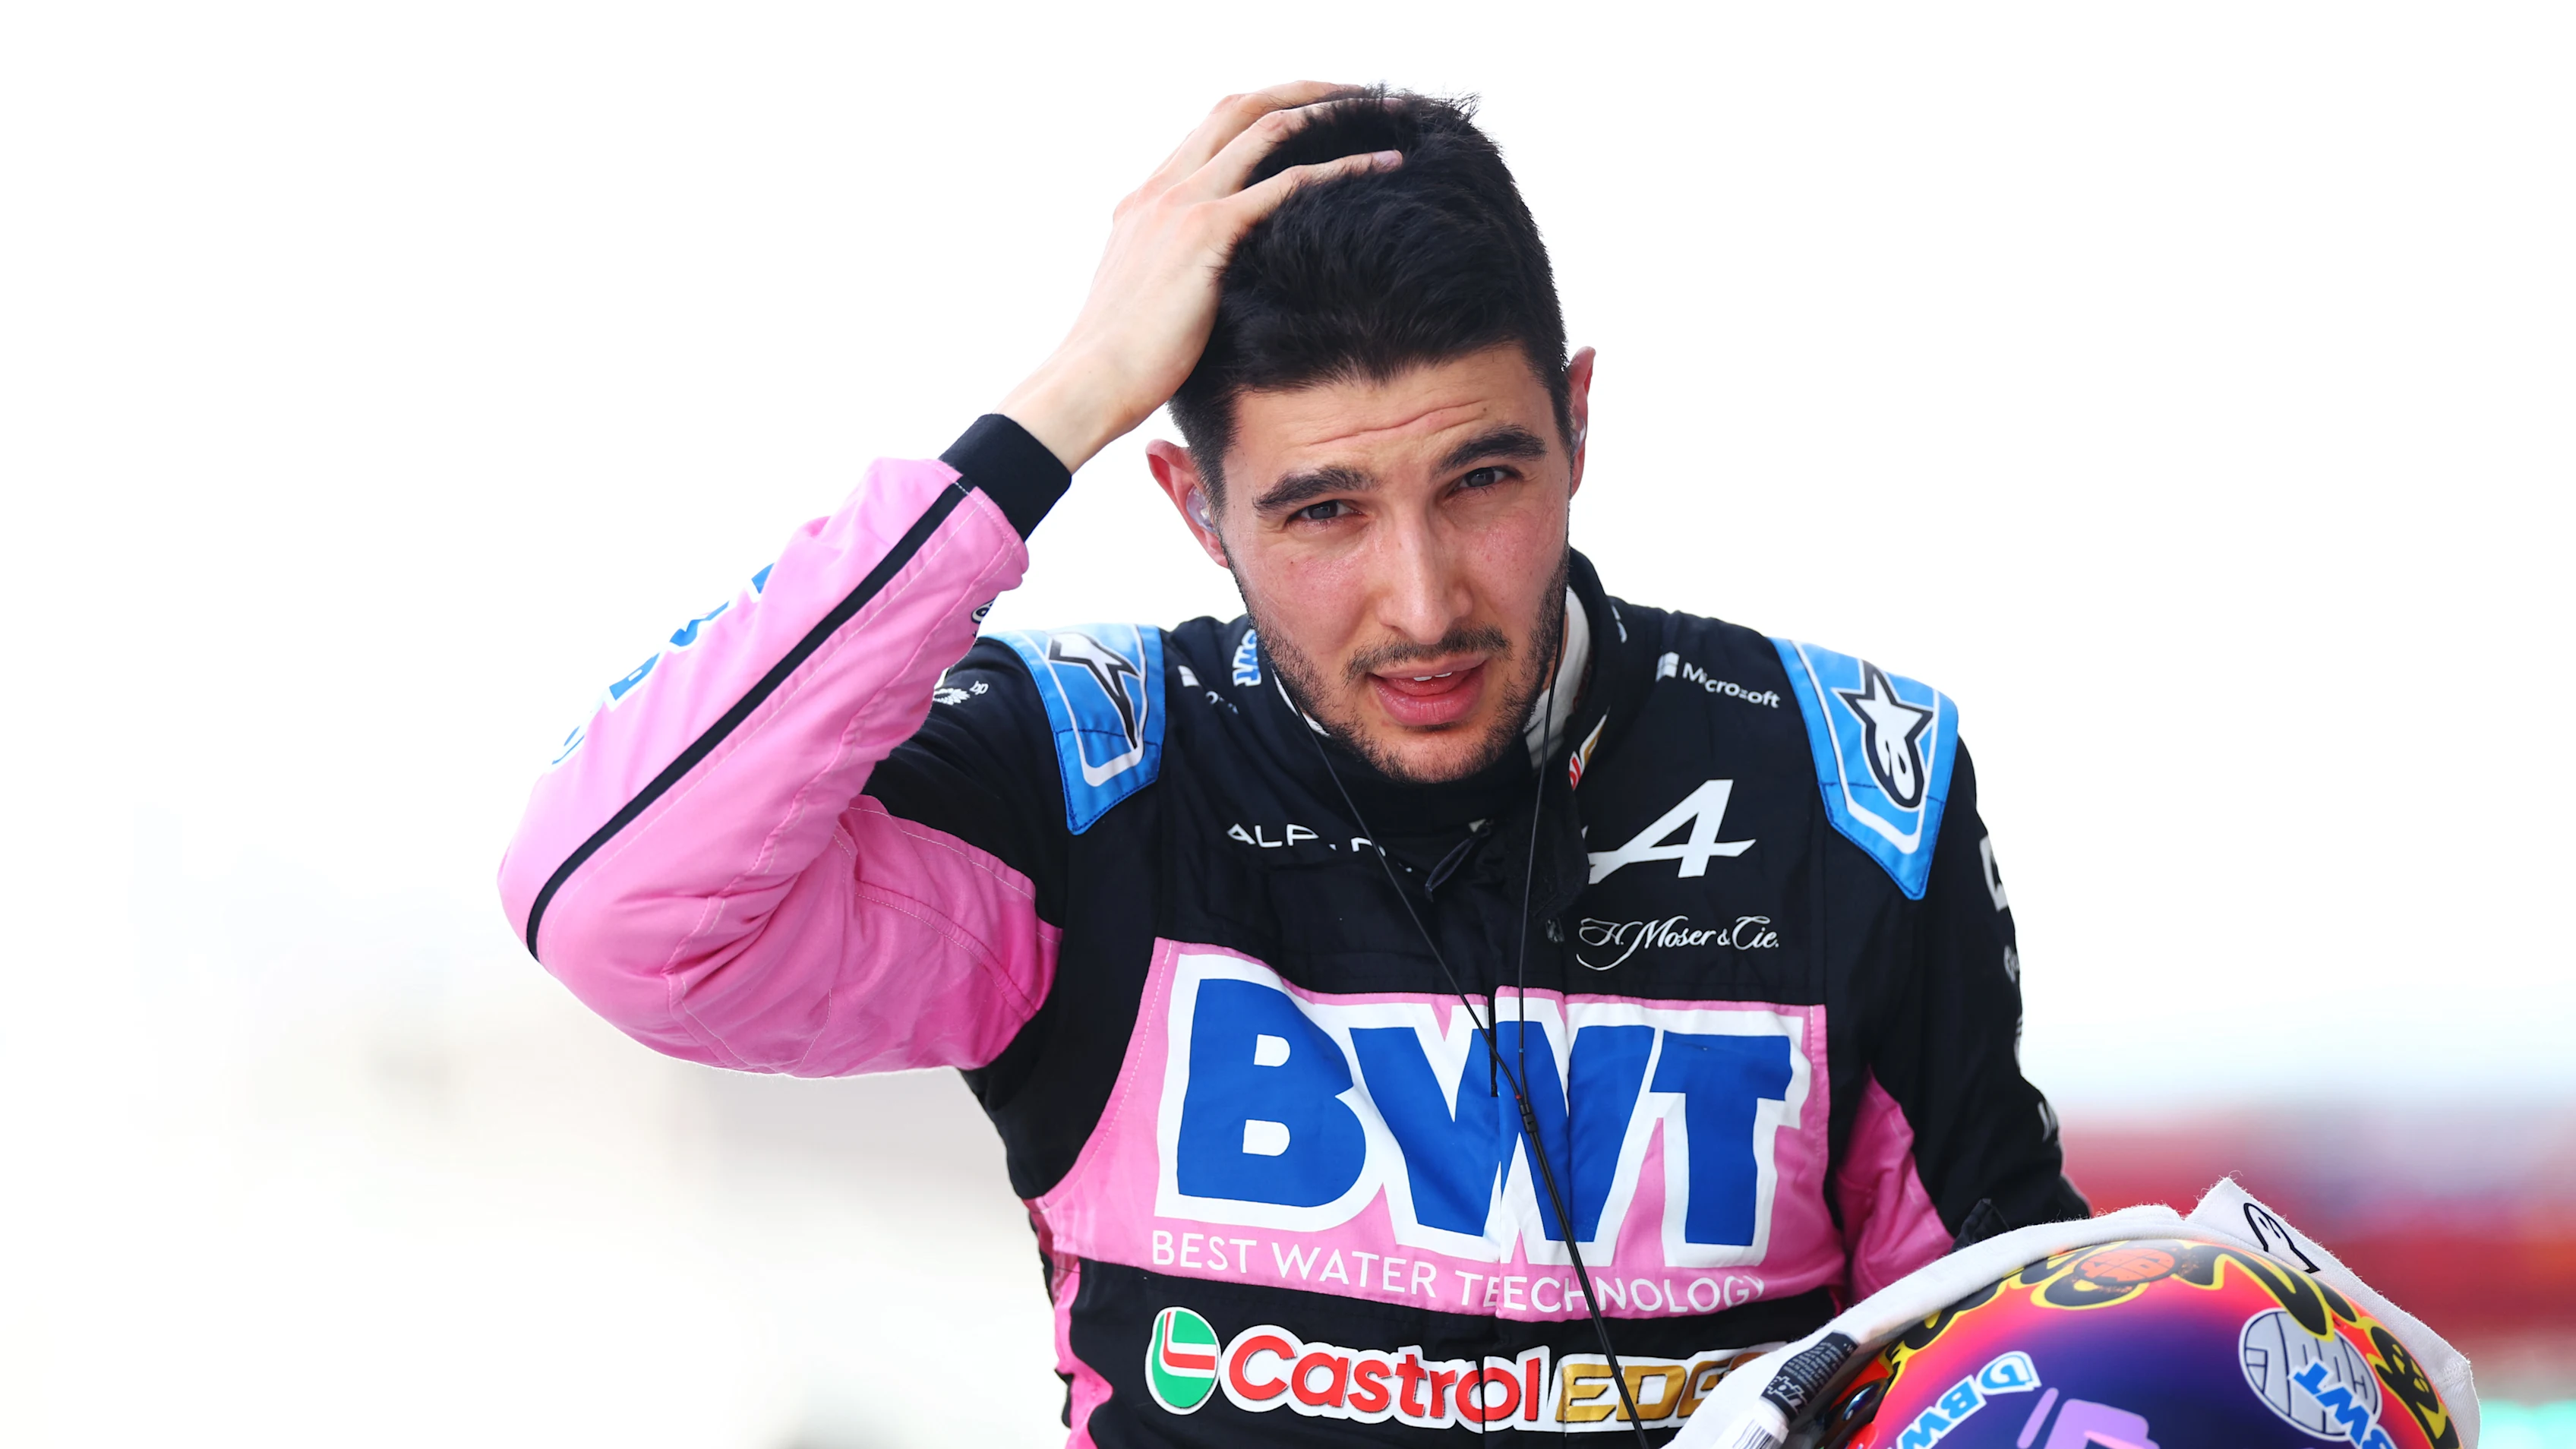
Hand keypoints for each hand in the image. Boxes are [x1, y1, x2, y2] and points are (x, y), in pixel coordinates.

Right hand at [999, 84, 1401, 473]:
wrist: (1088, 382)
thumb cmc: (1119, 364)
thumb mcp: (1145, 301)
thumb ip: (1175, 276)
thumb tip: (1210, 295)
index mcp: (1146, 200)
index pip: (1212, 130)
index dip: (1264, 112)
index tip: (1310, 117)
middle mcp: (1163, 188)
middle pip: (1241, 107)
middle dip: (1304, 90)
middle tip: (1356, 93)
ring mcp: (1183, 204)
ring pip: (1268, 127)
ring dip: (1330, 111)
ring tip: (1383, 110)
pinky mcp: (1206, 233)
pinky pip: (1287, 183)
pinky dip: (1341, 166)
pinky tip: (1383, 164)